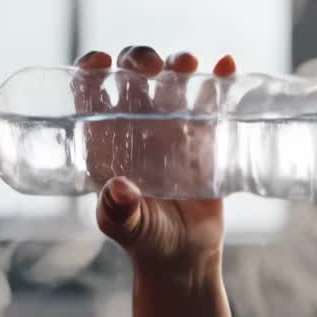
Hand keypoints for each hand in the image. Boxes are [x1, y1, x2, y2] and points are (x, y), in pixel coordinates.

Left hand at [74, 46, 236, 278]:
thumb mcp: (126, 227)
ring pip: (172, 80)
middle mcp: (136, 127)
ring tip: (187, 65)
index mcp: (106, 141)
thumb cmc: (144, 240)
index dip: (90, 70)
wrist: (184, 257)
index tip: (100, 62)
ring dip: (179, 62)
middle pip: (134, 77)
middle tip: (151, 67)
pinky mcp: (204, 137)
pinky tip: (226, 66)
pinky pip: (211, 101)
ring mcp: (171, 128)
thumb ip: (119, 212)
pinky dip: (219, 79)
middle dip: (140, 59)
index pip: (91, 93)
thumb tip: (119, 190)